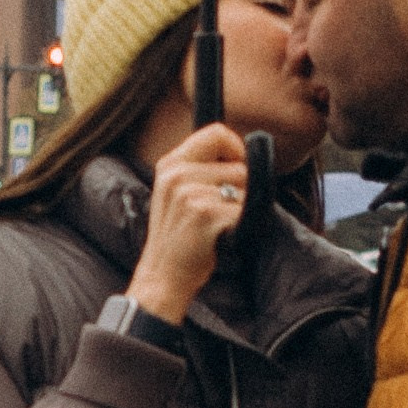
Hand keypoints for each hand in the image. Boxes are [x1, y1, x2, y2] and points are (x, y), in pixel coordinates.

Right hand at [127, 123, 248, 322]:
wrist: (162, 276)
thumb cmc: (179, 236)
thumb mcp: (177, 192)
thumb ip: (200, 167)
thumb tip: (243, 151)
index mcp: (170, 164)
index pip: (216, 132)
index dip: (236, 148)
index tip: (237, 166)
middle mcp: (177, 174)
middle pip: (238, 163)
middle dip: (242, 186)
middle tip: (223, 209)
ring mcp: (189, 194)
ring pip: (244, 187)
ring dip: (241, 208)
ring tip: (218, 224)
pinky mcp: (204, 214)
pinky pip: (244, 210)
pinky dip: (241, 225)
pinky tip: (220, 236)